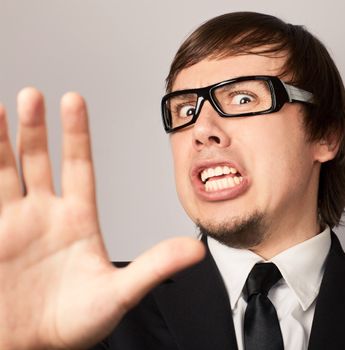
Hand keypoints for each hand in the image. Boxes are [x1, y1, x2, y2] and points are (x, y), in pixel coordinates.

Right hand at [0, 88, 204, 349]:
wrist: (29, 347)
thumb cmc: (75, 324)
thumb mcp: (119, 294)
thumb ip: (155, 266)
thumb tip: (198, 249)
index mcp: (78, 220)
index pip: (78, 166)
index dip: (76, 133)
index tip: (73, 100)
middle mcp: (45, 214)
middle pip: (39, 160)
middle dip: (36, 129)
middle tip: (34, 95)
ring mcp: (13, 223)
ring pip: (5, 170)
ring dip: (0, 141)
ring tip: (0, 109)